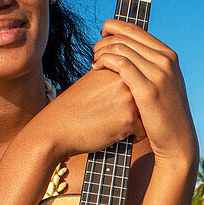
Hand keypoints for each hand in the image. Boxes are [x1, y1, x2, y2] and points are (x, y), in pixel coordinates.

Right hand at [29, 64, 144, 159]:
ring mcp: (128, 98)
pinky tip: (118, 135)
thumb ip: (115, 77)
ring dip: (138, 122)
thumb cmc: (74, 109)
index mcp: (116, 67)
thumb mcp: (94, 82)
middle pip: (145, 97)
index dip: (131, 96)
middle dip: (138, 108)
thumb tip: (137, 80)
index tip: (114, 104)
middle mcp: (124, 79)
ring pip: (147, 113)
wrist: (55, 129)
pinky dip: (134, 136)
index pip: (139, 82)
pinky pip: (144, 130)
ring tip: (117, 126)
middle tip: (116, 116)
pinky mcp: (128, 118)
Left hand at [91, 20, 197, 168]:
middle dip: (104, 40)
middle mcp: (166, 61)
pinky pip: (120, 64)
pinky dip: (104, 61)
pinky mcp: (147, 89)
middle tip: (94, 52)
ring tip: (94, 62)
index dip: (114, 27)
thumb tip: (129, 51)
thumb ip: (150, 65)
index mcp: (168, 55)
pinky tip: (95, 68)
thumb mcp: (163, 83)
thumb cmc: (163, 113)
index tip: (102, 35)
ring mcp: (159, 74)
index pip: (135, 29)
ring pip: (121, 47)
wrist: (177, 140)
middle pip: (126, 36)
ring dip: (101, 50)